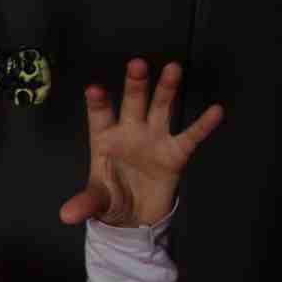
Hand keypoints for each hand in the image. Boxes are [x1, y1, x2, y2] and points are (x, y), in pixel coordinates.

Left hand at [59, 58, 224, 228]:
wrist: (135, 217)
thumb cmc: (111, 198)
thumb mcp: (97, 201)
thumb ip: (84, 203)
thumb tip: (66, 215)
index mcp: (106, 139)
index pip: (100, 116)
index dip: (98, 103)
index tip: (94, 90)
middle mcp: (130, 132)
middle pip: (133, 103)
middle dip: (135, 84)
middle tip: (137, 64)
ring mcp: (154, 139)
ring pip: (161, 108)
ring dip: (166, 90)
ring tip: (172, 69)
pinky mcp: (174, 154)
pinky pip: (189, 137)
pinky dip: (202, 125)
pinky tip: (215, 111)